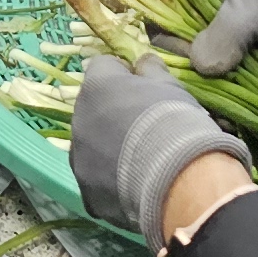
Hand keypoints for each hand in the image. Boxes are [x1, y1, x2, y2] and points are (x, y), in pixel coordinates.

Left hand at [69, 55, 246, 245]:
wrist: (179, 179)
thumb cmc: (175, 123)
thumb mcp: (171, 86)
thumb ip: (151, 69)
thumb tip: (142, 62)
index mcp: (97, 85)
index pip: (104, 67)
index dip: (124, 76)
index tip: (144, 89)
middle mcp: (78, 119)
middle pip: (93, 109)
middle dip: (113, 115)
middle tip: (144, 129)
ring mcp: (79, 159)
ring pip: (91, 147)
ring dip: (108, 149)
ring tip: (140, 163)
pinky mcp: (87, 194)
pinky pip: (96, 183)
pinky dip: (111, 184)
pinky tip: (135, 189)